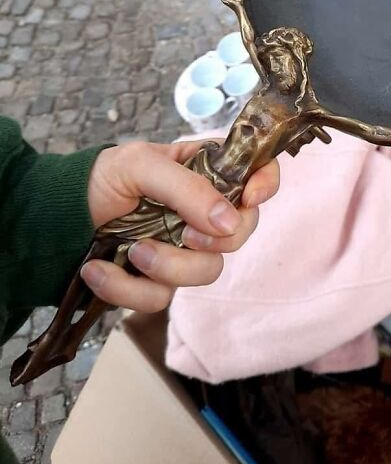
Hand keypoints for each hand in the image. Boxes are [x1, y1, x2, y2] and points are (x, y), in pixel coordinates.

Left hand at [81, 140, 279, 311]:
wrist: (52, 219)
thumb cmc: (98, 179)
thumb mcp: (140, 164)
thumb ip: (188, 187)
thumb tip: (230, 220)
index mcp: (205, 172)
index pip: (257, 173)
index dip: (266, 184)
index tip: (252, 197)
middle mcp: (202, 212)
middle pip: (242, 230)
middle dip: (217, 239)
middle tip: (184, 234)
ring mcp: (182, 249)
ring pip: (207, 271)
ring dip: (168, 265)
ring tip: (131, 250)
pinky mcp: (157, 282)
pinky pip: (161, 299)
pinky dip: (125, 288)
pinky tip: (98, 269)